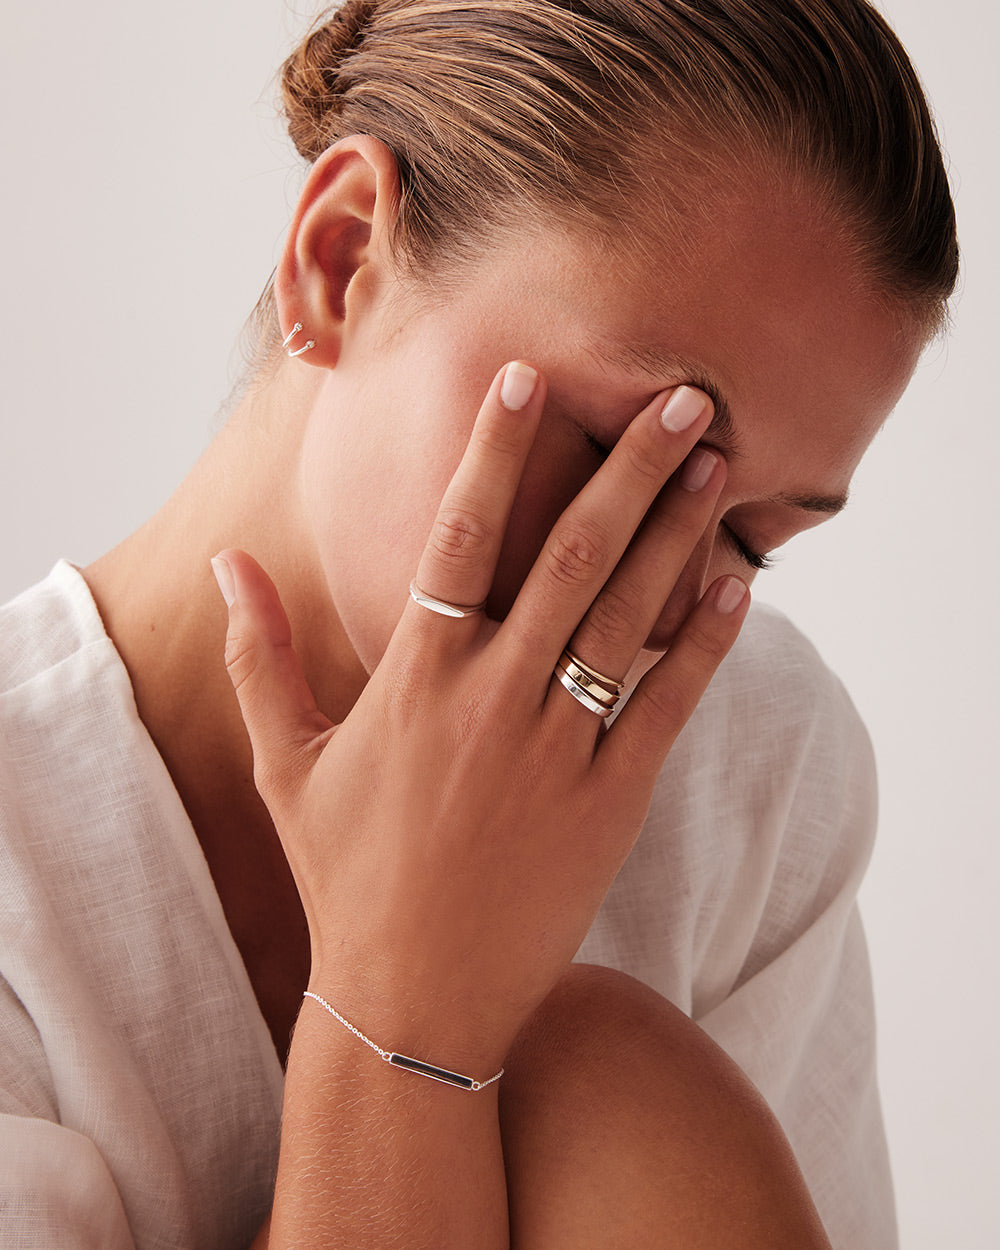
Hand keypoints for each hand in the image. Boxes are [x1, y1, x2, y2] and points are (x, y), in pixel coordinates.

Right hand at [214, 363, 747, 1069]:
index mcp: (415, 680)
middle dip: (629, 469)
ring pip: (628, 618)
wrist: (415, 999)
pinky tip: (738, 584)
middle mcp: (491, 701)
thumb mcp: (287, 762)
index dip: (494, 452)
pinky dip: (704, 642)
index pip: (459, 538)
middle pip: (571, 557)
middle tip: (684, 398)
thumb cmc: (344, 874)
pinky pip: (665, 706)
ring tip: (717, 466)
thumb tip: (226, 565)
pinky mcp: (611, 804)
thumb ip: (259, 656)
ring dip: (678, 534)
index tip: (529, 379)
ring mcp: (558, 751)